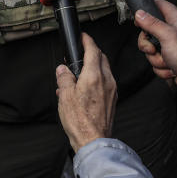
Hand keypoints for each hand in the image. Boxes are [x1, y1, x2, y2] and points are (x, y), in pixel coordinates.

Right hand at [55, 33, 116, 152]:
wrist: (94, 140)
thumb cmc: (80, 121)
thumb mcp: (65, 96)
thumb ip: (64, 78)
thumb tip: (62, 70)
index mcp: (94, 76)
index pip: (93, 50)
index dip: (87, 41)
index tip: (83, 37)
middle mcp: (106, 80)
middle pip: (102, 58)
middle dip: (92, 52)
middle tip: (81, 53)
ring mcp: (112, 90)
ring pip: (105, 70)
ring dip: (95, 66)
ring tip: (80, 74)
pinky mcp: (113, 99)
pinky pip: (106, 82)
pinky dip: (98, 78)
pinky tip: (86, 88)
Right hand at [134, 0, 176, 93]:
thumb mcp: (168, 36)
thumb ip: (152, 23)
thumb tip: (139, 13)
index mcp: (176, 19)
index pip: (158, 5)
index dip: (146, 11)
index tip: (140, 22)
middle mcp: (174, 30)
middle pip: (150, 31)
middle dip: (148, 44)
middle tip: (154, 49)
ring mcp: (172, 45)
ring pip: (152, 48)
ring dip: (156, 58)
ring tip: (167, 61)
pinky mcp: (171, 58)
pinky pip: (157, 60)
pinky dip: (162, 67)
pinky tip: (171, 68)